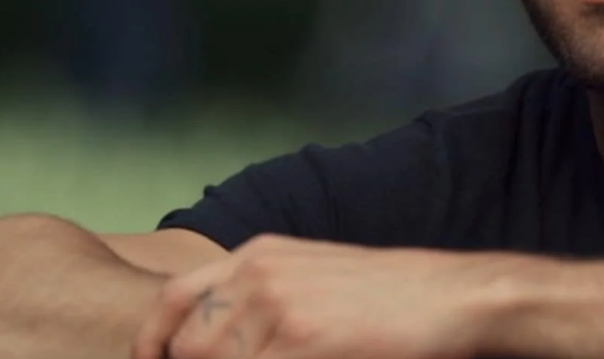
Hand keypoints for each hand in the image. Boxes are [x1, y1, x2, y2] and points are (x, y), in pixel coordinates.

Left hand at [132, 234, 540, 358]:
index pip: (175, 298)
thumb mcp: (315, 274)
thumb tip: (214, 340)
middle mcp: (261, 275)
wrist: (451, 297)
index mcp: (261, 254)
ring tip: (287, 358)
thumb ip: (262, 296)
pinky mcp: (303, 342)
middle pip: (189, 344)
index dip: (153, 342)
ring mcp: (280, 309)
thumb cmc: (390, 294)